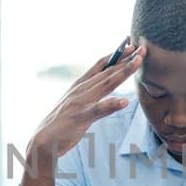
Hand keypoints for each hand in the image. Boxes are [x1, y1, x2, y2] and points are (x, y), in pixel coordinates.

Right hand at [19, 41, 144, 185]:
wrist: (44, 140)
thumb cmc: (61, 122)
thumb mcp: (75, 102)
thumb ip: (89, 91)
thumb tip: (103, 82)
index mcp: (80, 85)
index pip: (101, 65)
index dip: (116, 55)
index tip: (131, 45)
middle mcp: (81, 89)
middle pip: (108, 71)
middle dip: (126, 59)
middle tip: (142, 48)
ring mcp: (81, 102)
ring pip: (106, 84)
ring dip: (123, 72)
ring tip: (137, 62)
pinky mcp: (81, 117)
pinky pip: (99, 110)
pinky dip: (112, 105)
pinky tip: (125, 102)